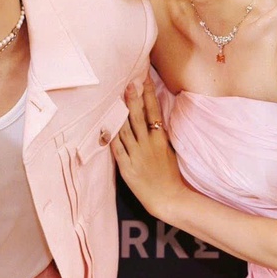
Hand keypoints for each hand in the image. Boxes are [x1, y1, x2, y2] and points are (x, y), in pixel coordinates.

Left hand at [110, 75, 187, 220]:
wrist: (168, 197)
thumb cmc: (169, 173)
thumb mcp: (169, 149)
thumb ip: (160, 133)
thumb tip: (153, 115)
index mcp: (160, 139)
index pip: (154, 112)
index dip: (149, 94)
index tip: (144, 80)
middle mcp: (148, 145)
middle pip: (138, 117)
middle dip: (133, 99)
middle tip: (128, 84)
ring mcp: (137, 156)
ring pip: (125, 130)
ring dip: (120, 114)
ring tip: (115, 100)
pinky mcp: (127, 168)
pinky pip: (117, 150)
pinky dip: (112, 138)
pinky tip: (106, 126)